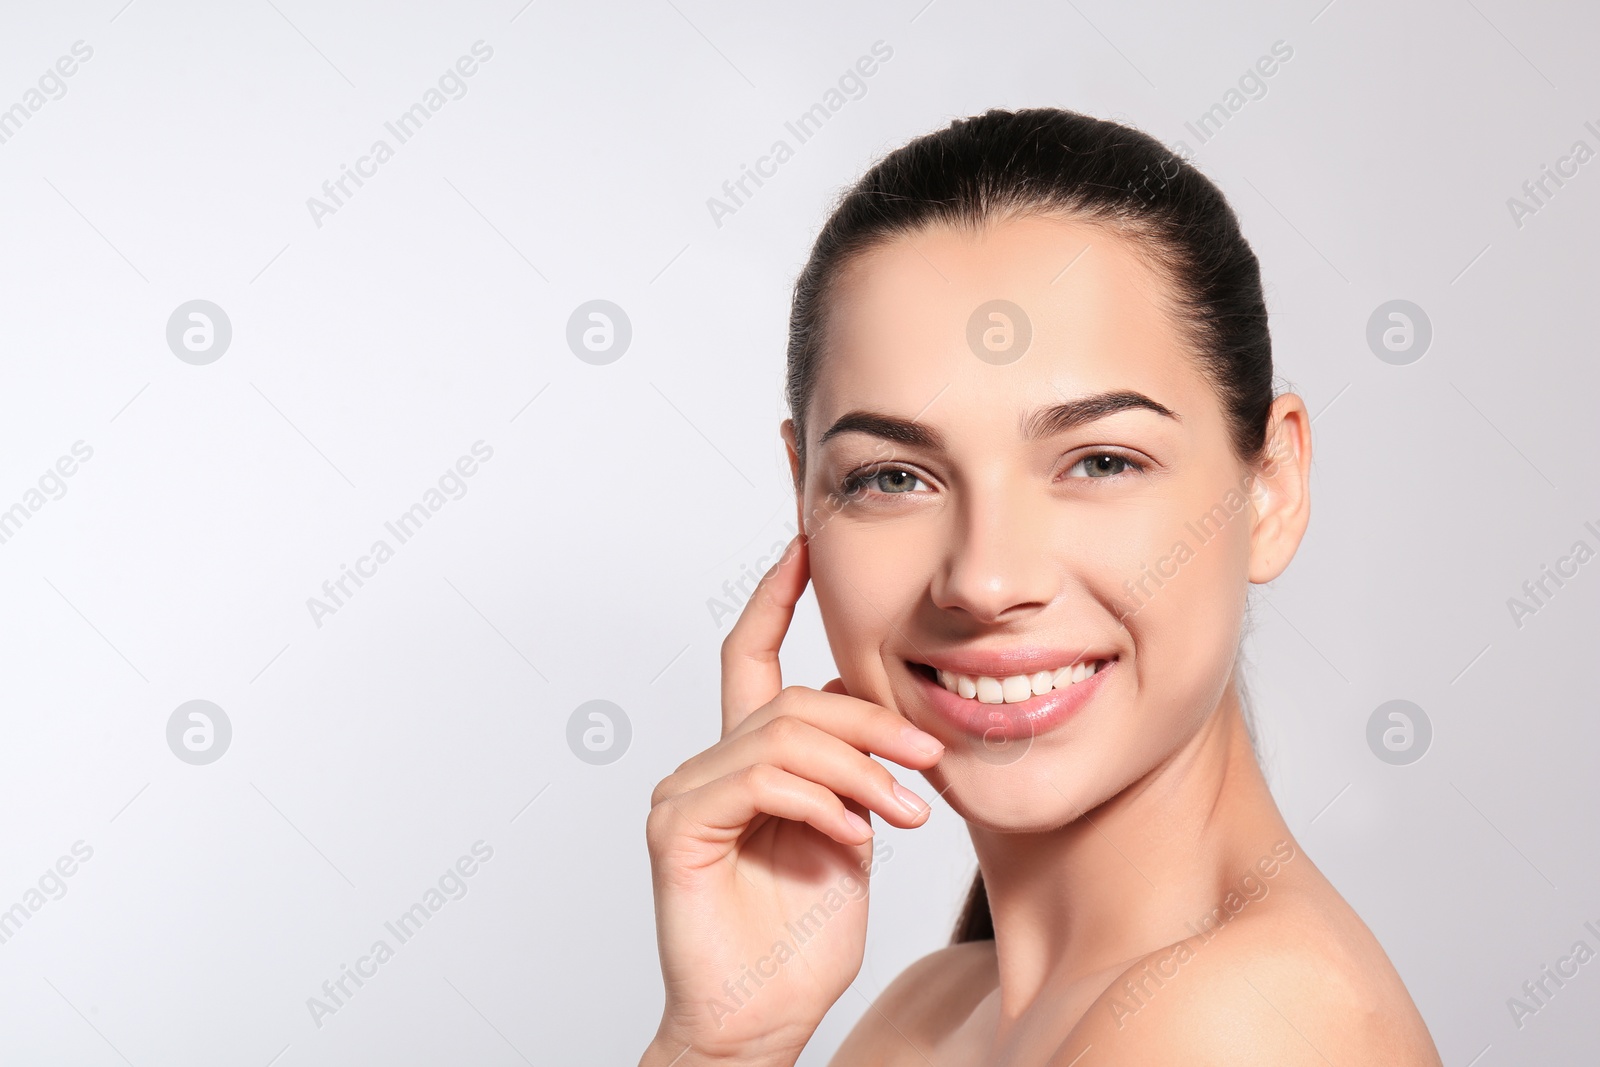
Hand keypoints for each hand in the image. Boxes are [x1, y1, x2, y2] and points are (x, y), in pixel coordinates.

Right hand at [642, 533, 943, 1064]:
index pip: (753, 656)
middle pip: (791, 698)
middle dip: (872, 722)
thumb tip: (871, 708)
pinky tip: (854, 840)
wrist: (764, 1019)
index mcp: (746, 761)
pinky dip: (821, 801)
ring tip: (902, 814)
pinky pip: (761, 778)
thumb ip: (850, 771)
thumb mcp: (849, 833)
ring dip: (859, 769)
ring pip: (783, 734)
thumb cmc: (802, 939)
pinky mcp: (676, 829)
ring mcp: (685, 795)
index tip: (804, 547)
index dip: (776, 598)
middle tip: (929, 760)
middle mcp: (708, 767)